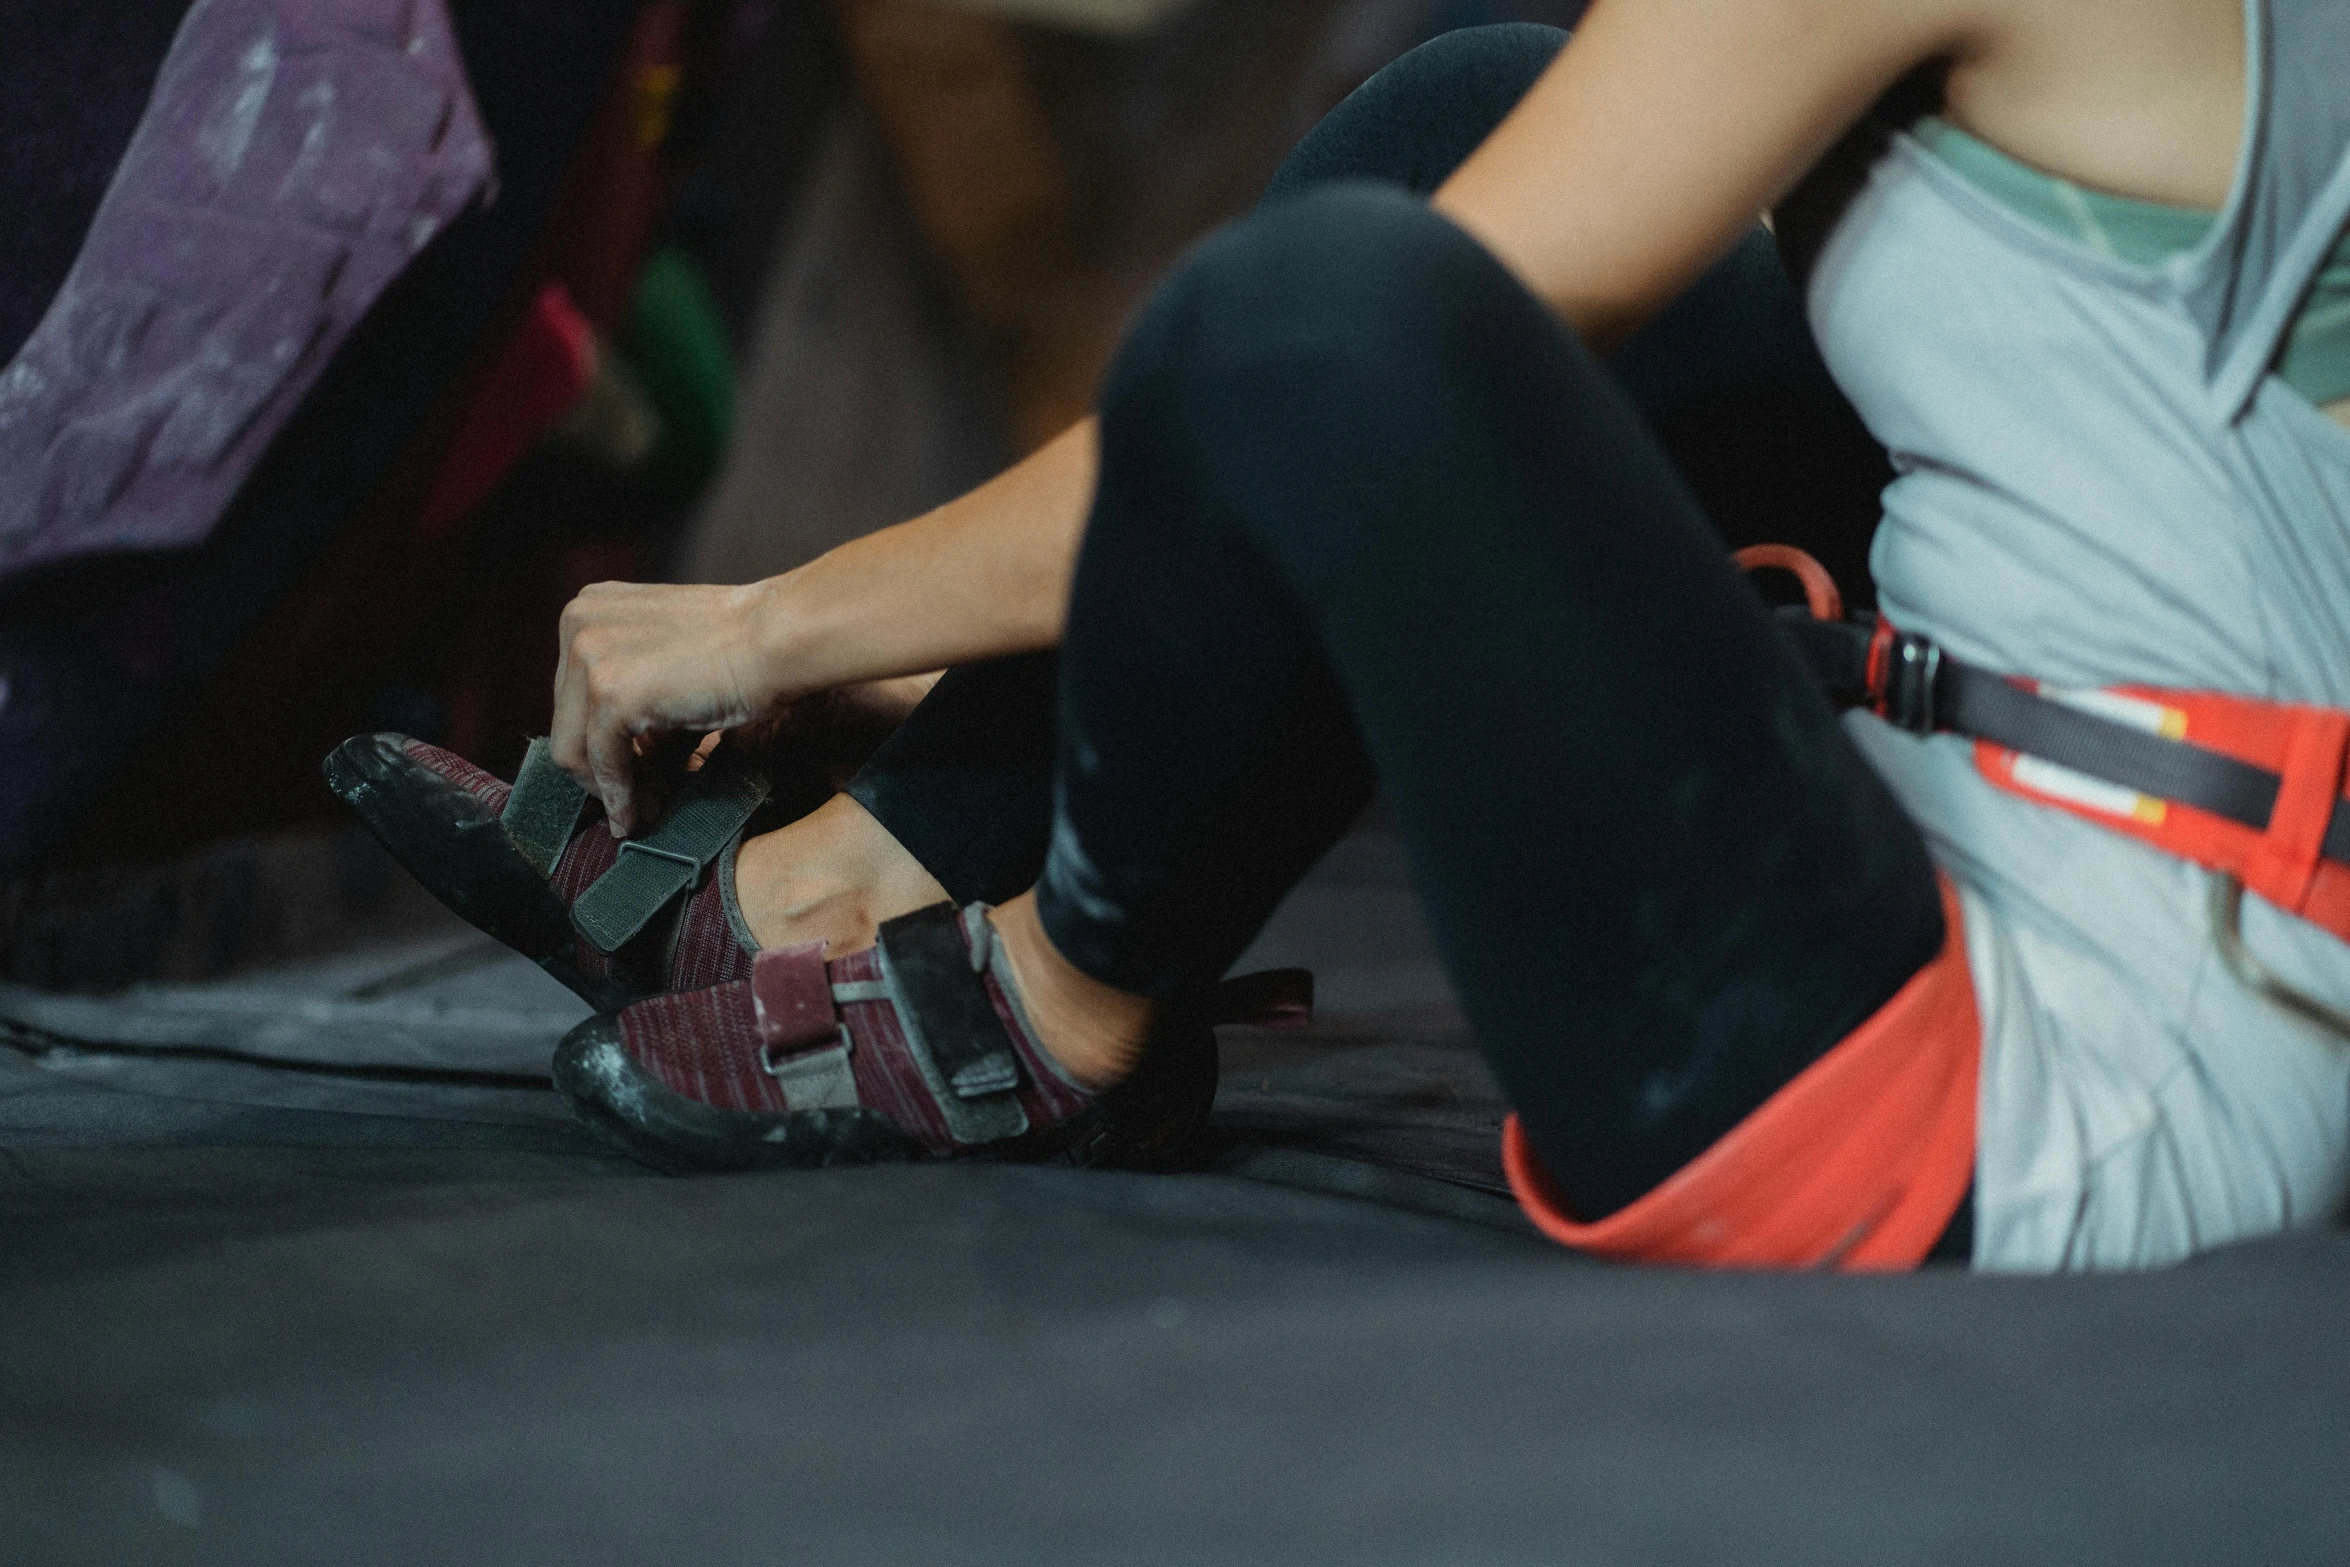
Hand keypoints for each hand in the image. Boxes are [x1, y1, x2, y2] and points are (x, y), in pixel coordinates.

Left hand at [552, 579, 785, 833]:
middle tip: (643, 803)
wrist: (780, 639)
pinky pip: (602, 763)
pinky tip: (638, 816)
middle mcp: (577, 623)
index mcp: (588, 607)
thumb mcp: (667, 661)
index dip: (598, 743)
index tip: (630, 776)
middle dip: (604, 772)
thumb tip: (619, 769)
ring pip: (574, 750)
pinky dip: (619, 796)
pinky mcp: (610, 692)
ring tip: (645, 813)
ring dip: (610, 790)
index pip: (572, 696)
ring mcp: (589, 656)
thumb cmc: (743, 649)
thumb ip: (635, 698)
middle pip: (568, 723)